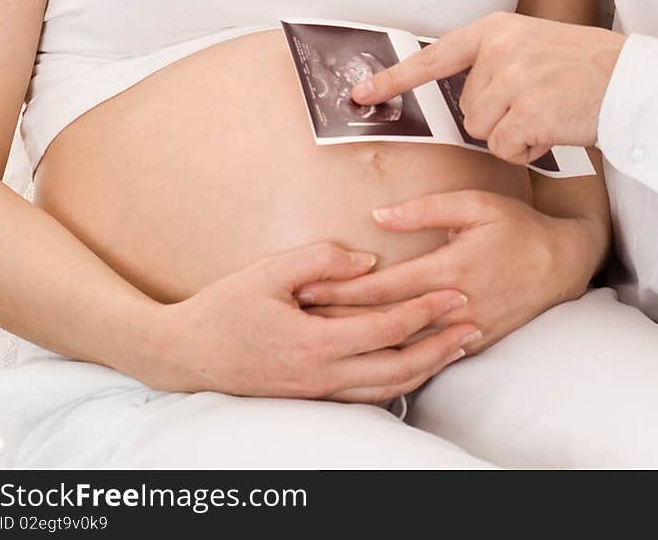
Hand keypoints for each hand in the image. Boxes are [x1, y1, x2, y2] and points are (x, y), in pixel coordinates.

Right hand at [140, 241, 477, 403]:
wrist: (185, 354)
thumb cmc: (224, 308)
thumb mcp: (269, 271)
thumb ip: (321, 260)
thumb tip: (368, 260)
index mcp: (312, 342)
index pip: (384, 328)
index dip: (423, 311)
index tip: (454, 292)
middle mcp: (320, 375)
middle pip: (396, 368)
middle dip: (439, 346)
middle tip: (472, 323)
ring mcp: (316, 392)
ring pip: (385, 388)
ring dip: (425, 367)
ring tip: (456, 346)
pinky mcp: (311, 397)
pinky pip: (365, 397)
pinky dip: (397, 382)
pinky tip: (413, 367)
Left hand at [295, 192, 605, 351]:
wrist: (561, 263)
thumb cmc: (515, 226)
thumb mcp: (473, 204)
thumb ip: (424, 209)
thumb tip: (377, 215)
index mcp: (450, 268)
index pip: (385, 286)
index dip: (343, 289)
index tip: (308, 287)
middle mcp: (454, 305)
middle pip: (386, 320)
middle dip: (341, 320)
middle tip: (300, 318)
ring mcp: (464, 329)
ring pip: (403, 344)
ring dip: (363, 340)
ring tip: (323, 336)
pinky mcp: (473, 342)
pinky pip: (427, 354)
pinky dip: (394, 353)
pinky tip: (368, 350)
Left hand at [351, 12, 626, 161]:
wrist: (634, 80)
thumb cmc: (587, 69)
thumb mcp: (534, 46)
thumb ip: (496, 63)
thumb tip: (463, 99)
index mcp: (496, 30)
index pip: (433, 57)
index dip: (393, 79)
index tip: (359, 95)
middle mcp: (499, 51)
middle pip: (466, 108)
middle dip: (496, 117)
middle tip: (538, 104)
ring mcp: (513, 81)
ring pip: (482, 132)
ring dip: (512, 136)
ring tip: (548, 115)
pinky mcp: (528, 112)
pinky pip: (505, 150)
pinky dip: (526, 151)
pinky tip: (553, 132)